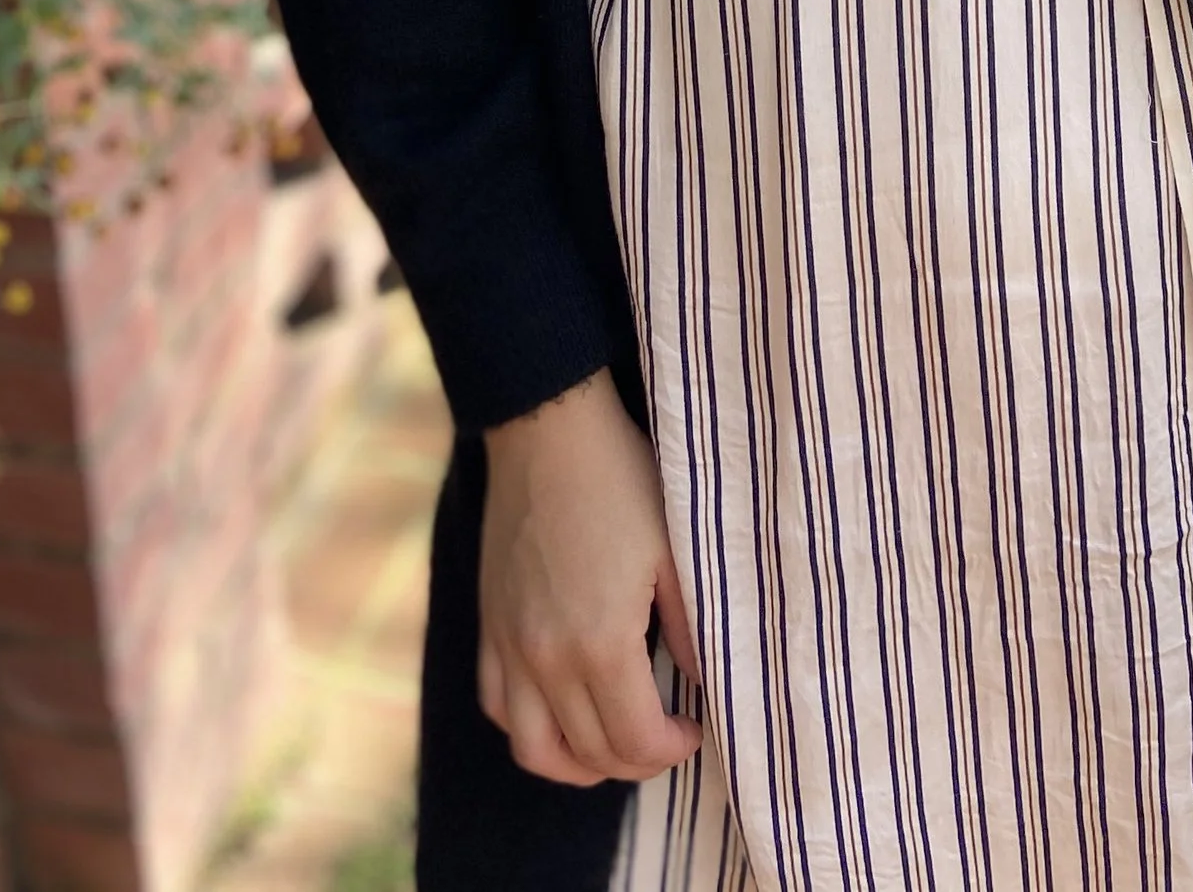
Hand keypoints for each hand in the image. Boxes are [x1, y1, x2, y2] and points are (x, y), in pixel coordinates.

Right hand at [478, 370, 702, 787]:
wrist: (548, 429)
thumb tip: (704, 682)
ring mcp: (509, 645)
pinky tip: (559, 712)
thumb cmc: (621, 481)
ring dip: (579, 764)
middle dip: (637, 760)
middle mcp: (545, 658)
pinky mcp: (488, 625)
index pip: (635, 741)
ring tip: (614, 744)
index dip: (672, 749)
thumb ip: (689, 628)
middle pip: (590, 753)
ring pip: (534, 750)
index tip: (695, 726)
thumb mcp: (673, 550)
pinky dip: (528, 728)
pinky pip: (497, 707)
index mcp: (599, 643)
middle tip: (667, 735)